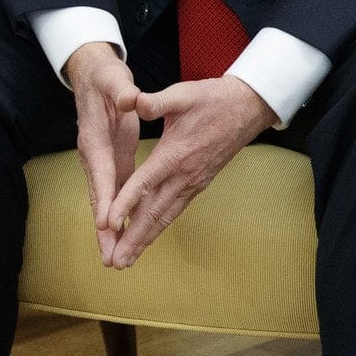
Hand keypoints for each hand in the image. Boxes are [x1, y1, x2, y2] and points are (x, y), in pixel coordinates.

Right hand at [66, 42, 140, 265]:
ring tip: (117, 259)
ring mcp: (100, 162)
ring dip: (110, 231)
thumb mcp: (113, 78)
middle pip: (98, 198)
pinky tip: (125, 235)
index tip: (108, 223)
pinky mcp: (110, 163)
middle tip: (110, 258)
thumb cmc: (104, 77)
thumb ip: (122, 90)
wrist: (92, 74)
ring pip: (105, 202)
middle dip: (104, 230)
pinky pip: (113, 195)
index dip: (105, 198)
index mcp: (95, 138)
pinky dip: (117, 218)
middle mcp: (93, 156)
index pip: (101, 173)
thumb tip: (130, 99)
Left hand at [96, 75, 277, 269]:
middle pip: (154, 212)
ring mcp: (192, 183)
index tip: (108, 224)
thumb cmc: (213, 100)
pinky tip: (147, 238)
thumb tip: (132, 101)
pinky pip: (174, 211)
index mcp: (175, 154)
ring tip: (127, 260)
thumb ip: (156, 101)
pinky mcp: (197, 185)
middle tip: (115, 261)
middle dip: (133, 238)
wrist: (247, 109)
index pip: (145, 183)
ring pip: (164, 217)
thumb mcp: (183, 94)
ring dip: (145, 240)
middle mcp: (183, 175)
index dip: (125, 204)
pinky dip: (158, 228)